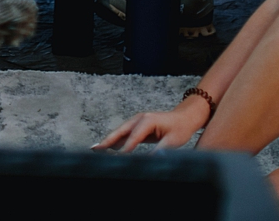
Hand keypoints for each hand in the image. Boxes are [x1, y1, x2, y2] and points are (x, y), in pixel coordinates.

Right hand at [94, 95, 209, 150]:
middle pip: (120, 131)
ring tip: (96, 150)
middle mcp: (139, 118)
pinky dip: (116, 140)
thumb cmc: (180, 128)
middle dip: (107, 141)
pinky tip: (109, 148)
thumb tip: (150, 161)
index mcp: (147, 120)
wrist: (184, 117)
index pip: (134, 137)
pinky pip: (124, 134)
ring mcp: (137, 121)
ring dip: (108, 140)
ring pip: (120, 132)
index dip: (125, 149)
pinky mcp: (137, 126)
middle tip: (94, 149)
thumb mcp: (173, 141)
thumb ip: (160, 150)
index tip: (117, 158)